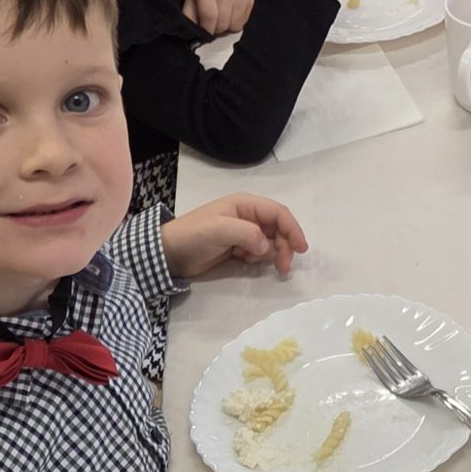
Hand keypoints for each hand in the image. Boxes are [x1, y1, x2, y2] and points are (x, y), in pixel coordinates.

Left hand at [163, 192, 308, 280]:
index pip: (278, 213)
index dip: (293, 229)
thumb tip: (267, 246)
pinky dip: (258, 259)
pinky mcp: (237, 248)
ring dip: (272, 253)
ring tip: (259, 263)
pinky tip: (246, 261)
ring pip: (270, 242)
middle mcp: (248, 216)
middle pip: (278, 229)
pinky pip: (259, 252)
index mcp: (245, 205)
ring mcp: (243, 233)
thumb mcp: (220, 229)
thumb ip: (248, 234)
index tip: (301, 248)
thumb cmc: (194, 235)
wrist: (169, 254)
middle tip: (284, 266)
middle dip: (284, 246)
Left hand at [185, 0, 253, 37]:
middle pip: (222, 24)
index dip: (207, 30)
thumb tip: (193, 35)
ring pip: (234, 26)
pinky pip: (244, 22)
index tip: (205, 34)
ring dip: (227, 27)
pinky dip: (236, 23)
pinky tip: (232, 15)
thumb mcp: (192, 1)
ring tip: (223, 18)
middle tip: (213, 25)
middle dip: (216, 30)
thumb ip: (189, 18)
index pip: (209, 17)